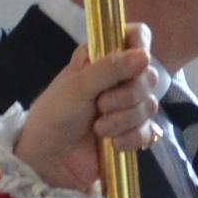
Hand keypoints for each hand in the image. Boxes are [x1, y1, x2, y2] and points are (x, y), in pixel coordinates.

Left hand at [13, 23, 162, 190]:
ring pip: (150, 106)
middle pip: (149, 76)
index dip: (141, 44)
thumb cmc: (54, 115)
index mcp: (103, 58)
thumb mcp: (77, 86)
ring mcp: (127, 108)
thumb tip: (144, 56)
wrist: (48, 160)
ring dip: (124, 120)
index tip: (136, 61)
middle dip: (128, 95)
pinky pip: (148, 132)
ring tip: (99, 129)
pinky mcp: (132, 134)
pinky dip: (131, 139)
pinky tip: (113, 144)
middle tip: (101, 105)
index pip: (136, 37)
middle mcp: (119, 79)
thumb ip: (110, 68)